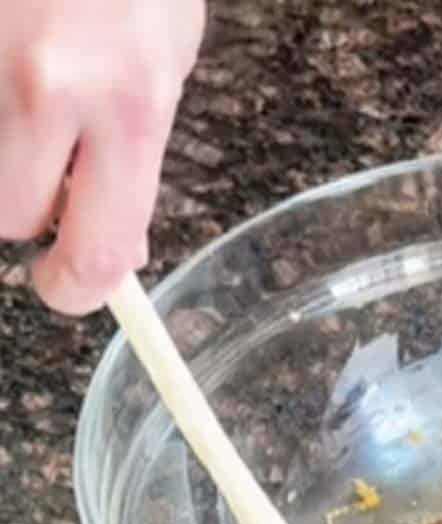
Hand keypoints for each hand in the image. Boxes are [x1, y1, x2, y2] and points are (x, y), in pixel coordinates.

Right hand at [0, 0, 204, 313]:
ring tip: (30, 89)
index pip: (92, 253)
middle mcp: (41, 84)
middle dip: (25, 200)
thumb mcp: (166, 63)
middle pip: (3, 217)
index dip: (77, 287)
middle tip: (48, 154)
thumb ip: (133, 162)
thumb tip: (105, 245)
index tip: (68, 285)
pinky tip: (7, 58)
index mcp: (124, 102)